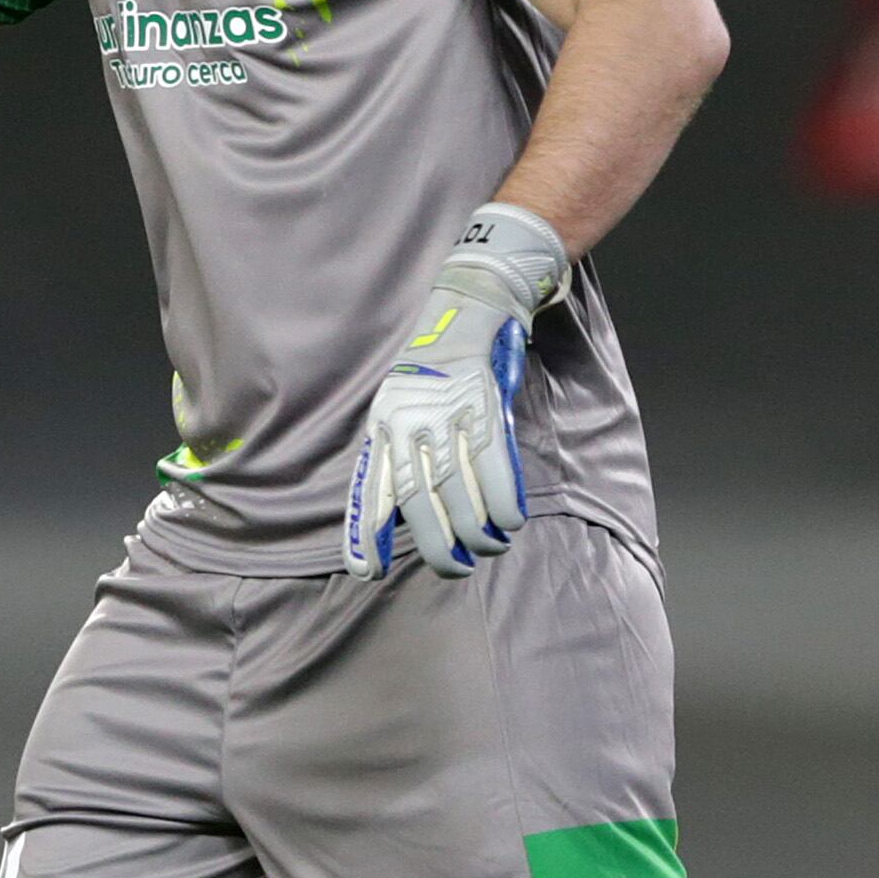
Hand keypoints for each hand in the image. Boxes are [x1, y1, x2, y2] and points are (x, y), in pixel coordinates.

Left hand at [344, 203, 568, 581]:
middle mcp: (408, 421)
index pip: (372, 488)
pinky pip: (493, 463)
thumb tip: (397, 505)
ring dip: (476, 527)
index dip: (367, 532)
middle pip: (417, 497)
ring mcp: (446, 412)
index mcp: (384, 424)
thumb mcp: (401, 404)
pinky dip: (503, 498)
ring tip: (489, 548)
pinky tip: (511, 521)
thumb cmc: (437, 365)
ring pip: (457, 486)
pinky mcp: (482, 403)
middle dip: (436, 542)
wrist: (469, 305)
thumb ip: (398, 449)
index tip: (367, 572)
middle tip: (454, 567)